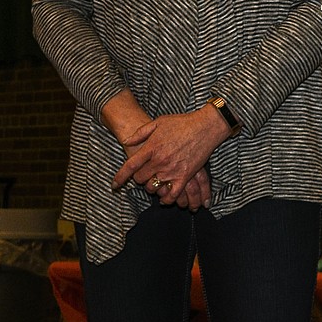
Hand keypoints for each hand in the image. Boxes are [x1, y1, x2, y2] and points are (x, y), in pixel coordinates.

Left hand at [112, 107, 229, 203]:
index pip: (130, 167)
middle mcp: (159, 161)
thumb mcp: (159, 122)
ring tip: (155, 182)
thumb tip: (126, 141)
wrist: (206, 126)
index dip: (120, 177)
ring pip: (154, 187)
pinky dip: (167, 199)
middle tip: (144, 174)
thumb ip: (141, 133)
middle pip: (140, 179)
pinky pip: (172, 194)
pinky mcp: (185, 176)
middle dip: (139, 178)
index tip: (115, 185)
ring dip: (152, 187)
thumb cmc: (182, 122)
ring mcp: (172, 169)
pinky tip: (165, 198)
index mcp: (151, 148)